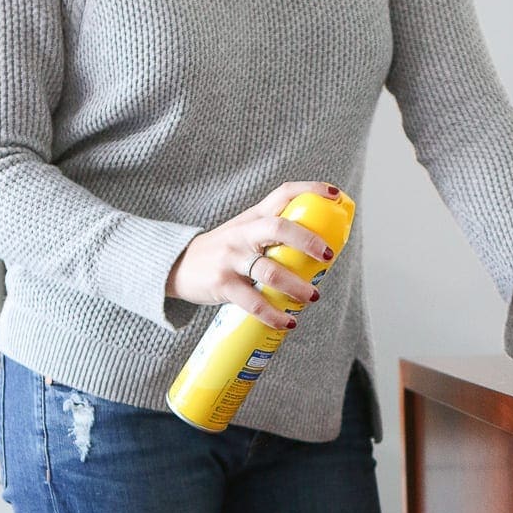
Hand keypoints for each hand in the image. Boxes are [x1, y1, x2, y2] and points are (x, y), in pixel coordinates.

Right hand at [166, 180, 339, 328]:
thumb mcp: (243, 233)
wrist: (176, 266)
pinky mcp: (223, 284)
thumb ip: (272, 236)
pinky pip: (253, 302)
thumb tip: (317, 252)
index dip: (310, 190)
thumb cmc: (221, 251)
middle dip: (308, 241)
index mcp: (253, 218)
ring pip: (271, 271)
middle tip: (327, 257)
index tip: (335, 194)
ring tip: (313, 297)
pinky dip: (275, 315)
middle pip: (279, 228)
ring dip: (297, 286)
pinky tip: (288, 323)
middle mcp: (243, 234)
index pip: (283, 194)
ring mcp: (231, 258)